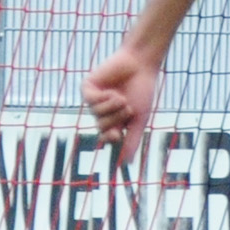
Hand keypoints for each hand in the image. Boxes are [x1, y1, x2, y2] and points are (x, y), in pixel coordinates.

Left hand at [82, 45, 159, 159]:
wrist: (141, 65)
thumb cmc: (142, 90)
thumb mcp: (139, 119)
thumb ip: (132, 140)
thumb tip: (126, 163)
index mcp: (114, 120)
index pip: (106, 137)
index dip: (110, 137)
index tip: (117, 134)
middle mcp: (101, 111)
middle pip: (101, 126)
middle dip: (116, 118)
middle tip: (127, 105)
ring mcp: (93, 99)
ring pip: (96, 114)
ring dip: (112, 107)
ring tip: (121, 96)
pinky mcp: (87, 88)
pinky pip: (90, 101)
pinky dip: (104, 98)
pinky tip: (112, 90)